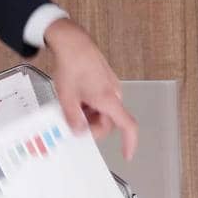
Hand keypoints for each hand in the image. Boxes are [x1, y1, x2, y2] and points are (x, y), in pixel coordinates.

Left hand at [43, 18, 138, 159]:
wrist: (72, 42)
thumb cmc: (72, 64)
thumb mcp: (66, 97)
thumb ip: (73, 118)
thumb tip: (79, 132)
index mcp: (109, 100)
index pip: (128, 126)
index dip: (130, 143)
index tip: (127, 155)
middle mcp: (114, 94)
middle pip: (108, 122)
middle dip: (91, 127)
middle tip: (72, 125)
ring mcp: (110, 87)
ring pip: (102, 112)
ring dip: (88, 115)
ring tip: (70, 107)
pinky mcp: (104, 81)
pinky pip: (100, 101)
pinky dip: (88, 105)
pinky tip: (75, 98)